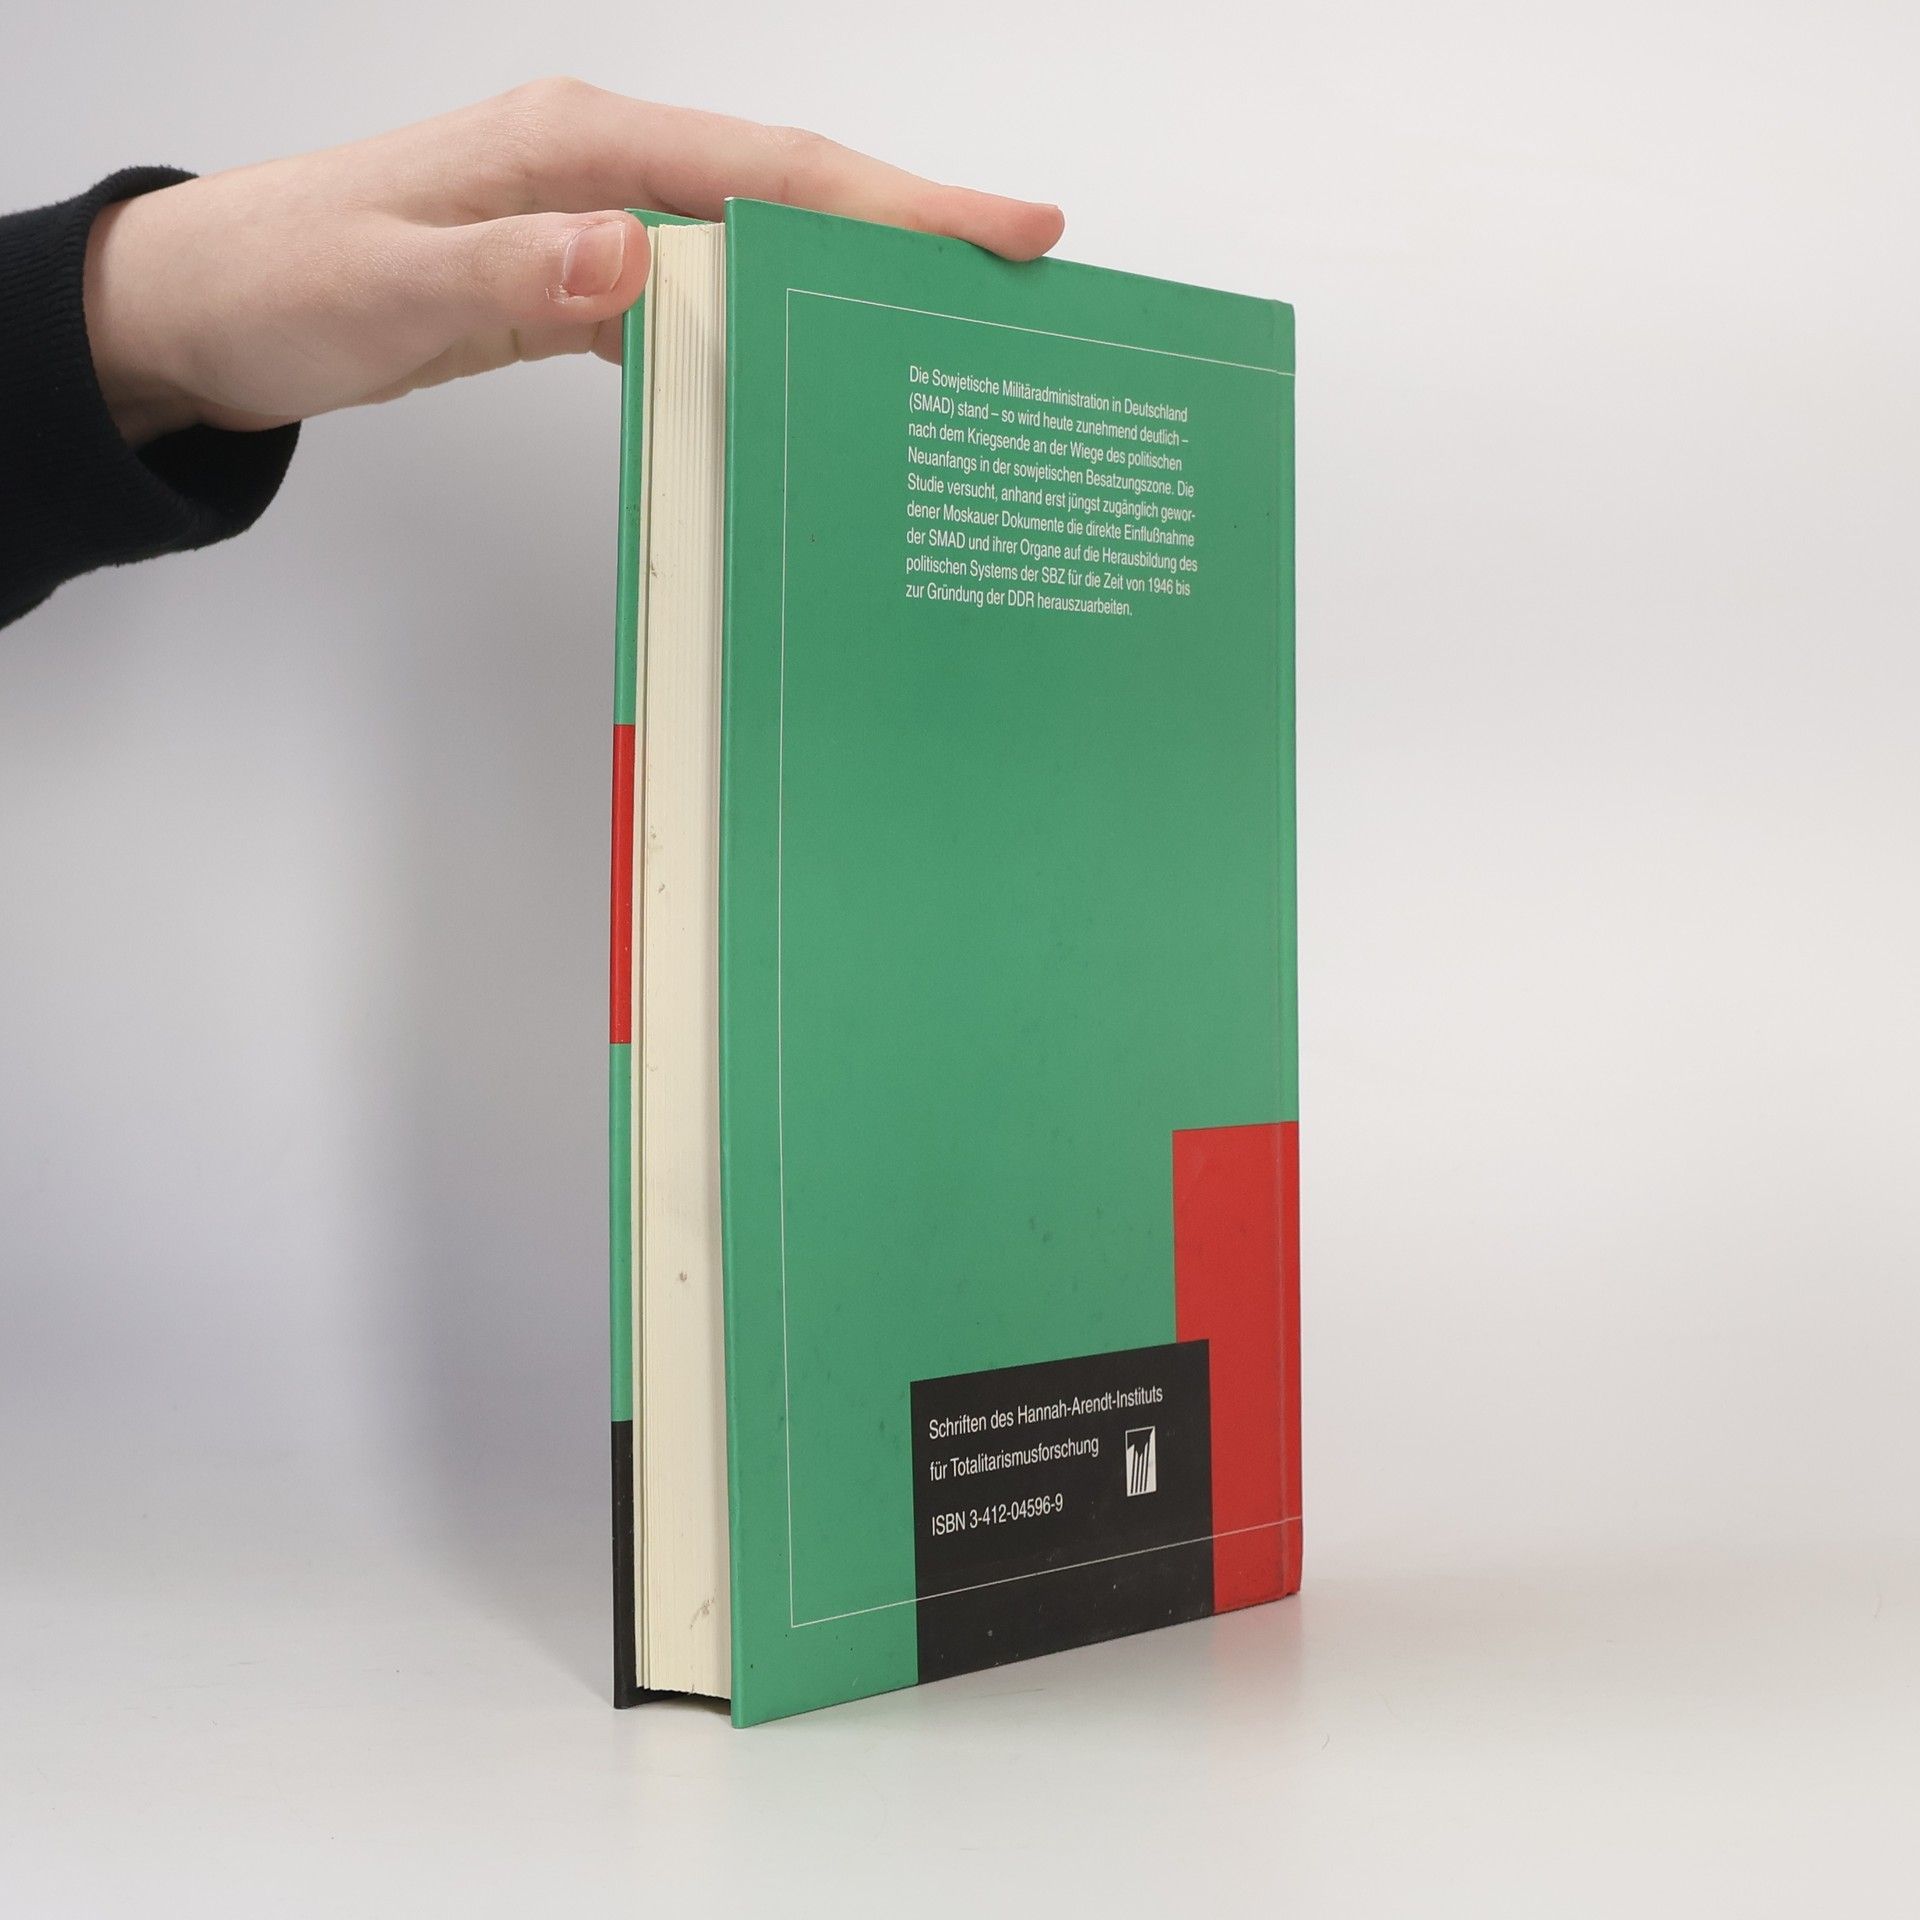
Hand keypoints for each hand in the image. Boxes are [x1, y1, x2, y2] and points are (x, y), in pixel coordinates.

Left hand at [82, 80, 1064, 446]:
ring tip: (945, 325)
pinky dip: (769, 316)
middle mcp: (601, 164)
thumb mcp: (388, 288)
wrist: (202, 305)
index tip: (1010, 227)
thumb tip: (642, 254)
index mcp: (578, 149)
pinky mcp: (575, 266)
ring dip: (850, 275)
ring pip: (758, 237)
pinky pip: (703, 285)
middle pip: (791, 189)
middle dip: (911, 229)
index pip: (774, 170)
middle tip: (1024, 276)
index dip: (901, 200)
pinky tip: (810, 360)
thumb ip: (513, 273)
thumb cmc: (284, 285)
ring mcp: (592, 213)